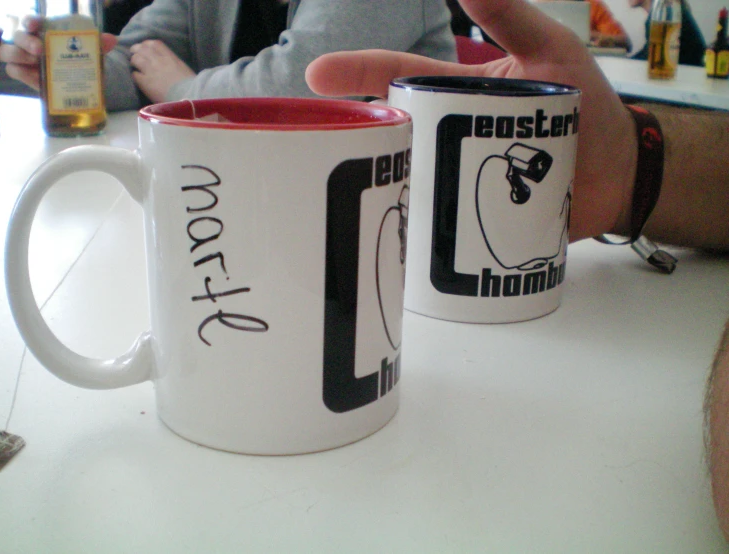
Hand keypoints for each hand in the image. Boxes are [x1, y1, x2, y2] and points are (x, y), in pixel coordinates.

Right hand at [0, 15, 117, 90]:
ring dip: (19, 56)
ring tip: (35, 62)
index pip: (30, 21)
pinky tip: (34, 76)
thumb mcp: (90, 52)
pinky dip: (22, 73)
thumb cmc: (79, 58)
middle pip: (17, 36)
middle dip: (26, 41)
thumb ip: (98, 44)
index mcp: (43, 31)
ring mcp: (24, 59)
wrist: (79, 81)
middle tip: (40, 50)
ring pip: (7, 52)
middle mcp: (29, 42)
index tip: (36, 25)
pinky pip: (14, 71)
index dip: (30, 20)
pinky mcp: (25, 75)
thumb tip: (110, 39)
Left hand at [130, 39, 194, 103]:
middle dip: (137, 51)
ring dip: (134, 62)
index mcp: (170, 57)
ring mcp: (150, 71)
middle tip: (136, 55)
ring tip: (136, 67)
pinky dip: (136, 75)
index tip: (145, 48)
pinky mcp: (144, 83)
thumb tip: (167, 63)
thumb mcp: (184, 68)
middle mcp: (158, 60)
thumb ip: (173, 63)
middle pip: (142, 49)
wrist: (188, 98)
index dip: (147, 45)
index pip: (154, 44)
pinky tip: (139, 79)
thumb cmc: (191, 86)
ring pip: (135, 59)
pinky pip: (135, 75)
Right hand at [305, 0, 637, 241]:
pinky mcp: (474, 215)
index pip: (400, 79)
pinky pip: (437, 222)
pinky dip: (413, 230)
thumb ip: (510, 16)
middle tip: (320, 150)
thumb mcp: (550, 50)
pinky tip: (387, 240)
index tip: (317, 77)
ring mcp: (461, 176)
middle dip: (355, 140)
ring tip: (344, 201)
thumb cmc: (587, 106)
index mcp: (459, 95)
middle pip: (394, 135)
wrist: (621, 173)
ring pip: (408, 180)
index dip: (359, 74)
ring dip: (379, 188)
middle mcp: (451, 135)